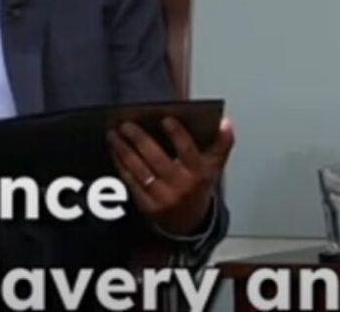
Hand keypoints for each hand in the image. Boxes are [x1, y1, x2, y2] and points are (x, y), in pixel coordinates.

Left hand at [106, 116, 234, 235]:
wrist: (190, 222)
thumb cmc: (199, 185)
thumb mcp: (214, 166)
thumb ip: (222, 143)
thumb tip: (225, 122)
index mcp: (199, 174)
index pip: (188, 151)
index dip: (178, 135)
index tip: (166, 119)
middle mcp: (181, 186)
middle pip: (157, 159)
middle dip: (139, 139)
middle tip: (126, 124)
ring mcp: (163, 198)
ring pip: (140, 170)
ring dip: (123, 150)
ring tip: (113, 135)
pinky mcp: (147, 206)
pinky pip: (131, 182)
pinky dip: (121, 165)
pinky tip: (114, 151)